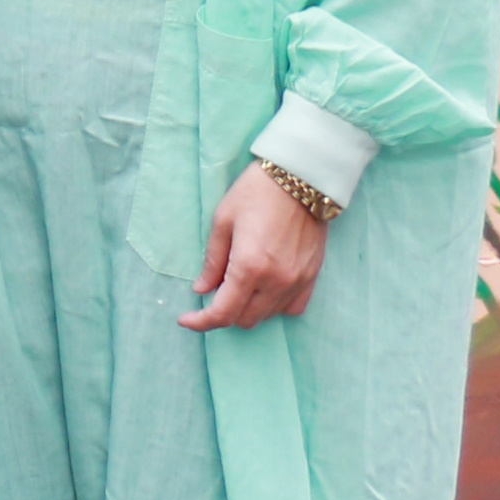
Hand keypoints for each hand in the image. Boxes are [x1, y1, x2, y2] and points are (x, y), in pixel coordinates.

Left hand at [182, 165, 330, 330]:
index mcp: (249, 267)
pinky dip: (274, 307)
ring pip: (268, 316)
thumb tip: (201, 290)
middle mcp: (276, 281)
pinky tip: (262, 291)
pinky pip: (293, 308)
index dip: (201, 322)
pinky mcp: (313, 276)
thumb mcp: (222, 222)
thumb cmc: (256, 194)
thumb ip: (213, 262)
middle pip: (245, 319)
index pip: (223, 312)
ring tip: (235, 289)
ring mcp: (298, 281)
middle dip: (222, 315)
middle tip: (210, 297)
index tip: (186, 320)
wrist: (302, 178)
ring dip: (247, 310)